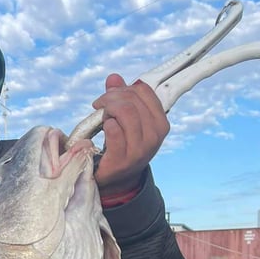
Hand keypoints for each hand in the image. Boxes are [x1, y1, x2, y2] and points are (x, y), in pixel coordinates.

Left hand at [91, 74, 169, 197]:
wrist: (117, 180)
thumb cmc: (122, 146)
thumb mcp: (126, 121)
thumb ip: (121, 98)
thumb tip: (114, 77)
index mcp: (160, 123)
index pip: (144, 92)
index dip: (124, 89)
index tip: (110, 96)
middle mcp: (154, 135)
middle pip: (131, 100)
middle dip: (111, 97)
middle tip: (99, 105)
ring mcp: (140, 149)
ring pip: (124, 112)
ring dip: (107, 109)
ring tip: (100, 116)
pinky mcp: (123, 159)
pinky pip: (114, 131)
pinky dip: (106, 124)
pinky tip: (103, 128)